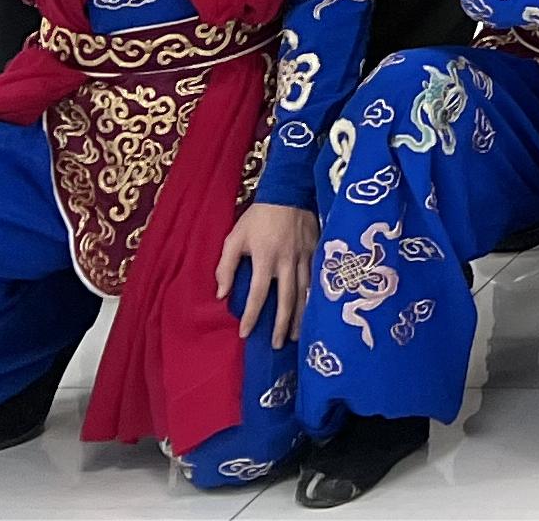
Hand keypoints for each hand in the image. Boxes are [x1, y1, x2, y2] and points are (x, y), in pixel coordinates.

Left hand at [215, 201, 315, 348]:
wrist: (289, 193)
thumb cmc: (258, 217)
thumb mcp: (234, 238)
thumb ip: (225, 267)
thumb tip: (221, 294)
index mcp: (265, 258)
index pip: (258, 294)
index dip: (250, 315)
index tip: (245, 333)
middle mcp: (287, 262)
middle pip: (286, 300)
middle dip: (280, 325)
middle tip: (276, 344)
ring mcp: (305, 258)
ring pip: (304, 294)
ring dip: (299, 317)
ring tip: (294, 336)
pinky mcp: (317, 253)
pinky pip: (315, 281)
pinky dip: (313, 299)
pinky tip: (312, 312)